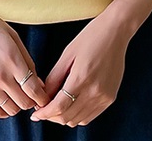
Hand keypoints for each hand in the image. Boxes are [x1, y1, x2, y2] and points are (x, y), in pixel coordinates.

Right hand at [0, 3, 50, 118]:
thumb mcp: (15, 39)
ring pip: (12, 110)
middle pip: (25, 103)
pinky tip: (9, 100)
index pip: (33, 89)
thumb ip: (28, 62)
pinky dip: (6, 110)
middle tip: (34, 93)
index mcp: (12, 60)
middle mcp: (1, 76)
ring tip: (20, 94)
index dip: (43, 97)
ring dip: (20, 105)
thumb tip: (38, 84)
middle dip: (34, 100)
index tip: (46, 97)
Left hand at [30, 10, 130, 126]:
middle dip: (52, 116)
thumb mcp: (68, 54)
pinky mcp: (110, 98)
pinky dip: (77, 115)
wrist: (116, 32)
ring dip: (64, 117)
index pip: (59, 107)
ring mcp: (104, 97)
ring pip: (78, 120)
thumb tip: (43, 95)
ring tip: (56, 107)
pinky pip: (90, 116)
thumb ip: (54, 77)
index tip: (35, 114)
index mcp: (82, 77)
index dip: (44, 113)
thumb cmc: (91, 37)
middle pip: (67, 117)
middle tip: (43, 110)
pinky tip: (71, 105)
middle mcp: (95, 91)